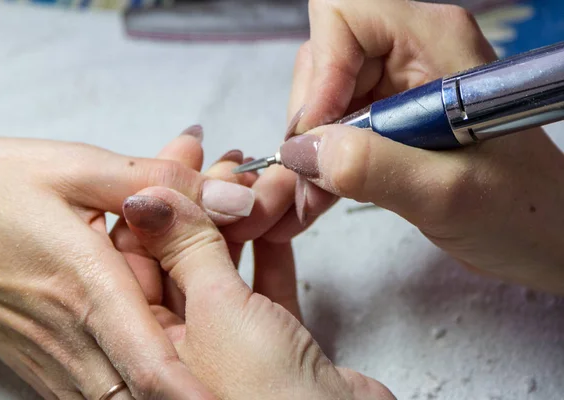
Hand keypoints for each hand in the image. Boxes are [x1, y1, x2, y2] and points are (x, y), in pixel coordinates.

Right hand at [0, 132, 255, 398]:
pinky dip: (136, 364)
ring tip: (198, 336)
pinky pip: (100, 379)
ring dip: (170, 368)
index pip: (152, 367)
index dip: (191, 396)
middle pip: (146, 387)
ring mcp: (53, 357)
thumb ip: (159, 181)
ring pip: (124, 389)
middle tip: (226, 343)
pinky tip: (151, 324)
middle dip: (195, 378)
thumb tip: (235, 199)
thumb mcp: (77, 167)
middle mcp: (71, 337)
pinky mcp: (43, 358)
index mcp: (87, 289)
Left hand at [123, 184, 394, 399]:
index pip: (137, 255)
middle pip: (184, 255)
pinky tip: (277, 211)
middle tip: (226, 160)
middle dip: (208, 203)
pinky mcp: (274, 342)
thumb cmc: (266, 399)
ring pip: (227, 266)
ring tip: (261, 177)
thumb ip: (185, 248)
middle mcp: (181, 342)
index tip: (179, 158)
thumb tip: (146, 197)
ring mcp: (229, 342)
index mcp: (146, 343)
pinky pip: (265, 283)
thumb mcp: (215, 311)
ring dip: (245, 220)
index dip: (158, 201)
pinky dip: (273, 247)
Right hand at [279, 0, 563, 292]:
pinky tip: (319, 199)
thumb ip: (373, 167)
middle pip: (324, 60)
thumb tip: (304, 150)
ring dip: (310, 151)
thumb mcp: (448, 192)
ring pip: (322, 99)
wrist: (544, 236)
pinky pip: (335, 129)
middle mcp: (413, 54)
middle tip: (309, 181)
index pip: (345, 16)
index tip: (317, 134)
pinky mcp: (391, 121)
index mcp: (436, 42)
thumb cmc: (524, 211)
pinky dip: (321, 164)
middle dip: (309, 123)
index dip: (321, 71)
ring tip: (313, 201)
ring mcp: (399, 87)